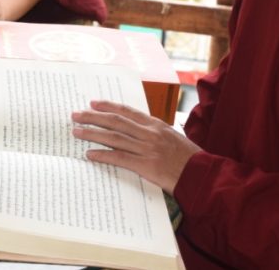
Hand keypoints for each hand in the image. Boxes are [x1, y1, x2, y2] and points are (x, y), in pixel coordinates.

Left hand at [71, 100, 200, 192]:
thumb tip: (138, 131)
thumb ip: (155, 133)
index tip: (93, 103)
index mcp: (156, 125)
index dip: (108, 106)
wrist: (203, 175)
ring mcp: (147, 149)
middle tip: (76, 115)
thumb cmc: (190, 159)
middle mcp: (149, 133)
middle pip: (115, 121)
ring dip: (92, 134)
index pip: (127, 111)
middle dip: (93, 116)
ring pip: (113, 137)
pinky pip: (119, 157)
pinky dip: (103, 155)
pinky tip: (90, 154)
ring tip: (76, 132)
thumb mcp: (174, 138)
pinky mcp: (146, 165)